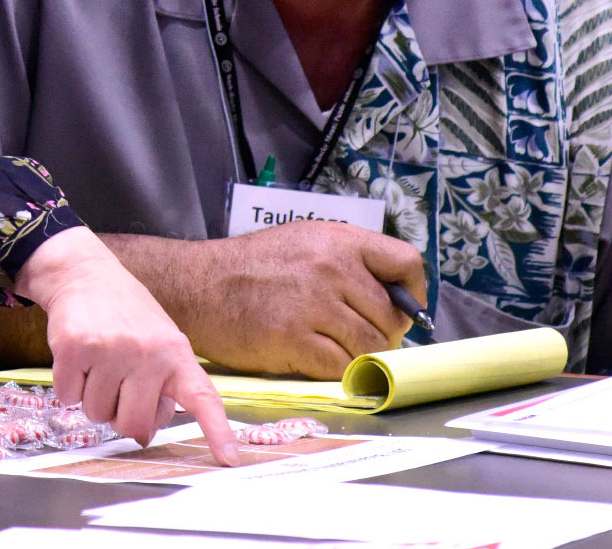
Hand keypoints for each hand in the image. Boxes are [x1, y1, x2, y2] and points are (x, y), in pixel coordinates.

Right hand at [14, 227, 238, 465]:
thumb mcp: (159, 342)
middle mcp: (147, 352)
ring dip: (93, 398)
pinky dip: (68, 387)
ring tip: (98, 365)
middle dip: (121, 417)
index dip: (217, 431)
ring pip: (96, 414)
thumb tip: (144, 434)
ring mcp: (110, 350)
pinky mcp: (75, 349)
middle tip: (118, 388)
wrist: (86, 274)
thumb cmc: (127, 317)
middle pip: (133, 425)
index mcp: (176, 353)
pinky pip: (68, 398)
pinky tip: (78, 359)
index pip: (202, 397)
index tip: (229, 459)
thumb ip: (161, 387)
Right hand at [168, 221, 426, 377]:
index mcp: (338, 240)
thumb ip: (349, 263)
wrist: (198, 286)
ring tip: (337, 349)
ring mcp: (312, 303)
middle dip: (383, 334)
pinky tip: (316, 359)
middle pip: (390, 316)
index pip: (406, 263)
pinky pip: (340, 366)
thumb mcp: (304, 242)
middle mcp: (330, 268)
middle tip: (360, 337)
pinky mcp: (292, 338)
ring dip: (361, 355)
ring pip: (370, 346)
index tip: (404, 310)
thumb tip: (398, 302)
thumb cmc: (252, 268)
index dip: (413, 294)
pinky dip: (335, 370)